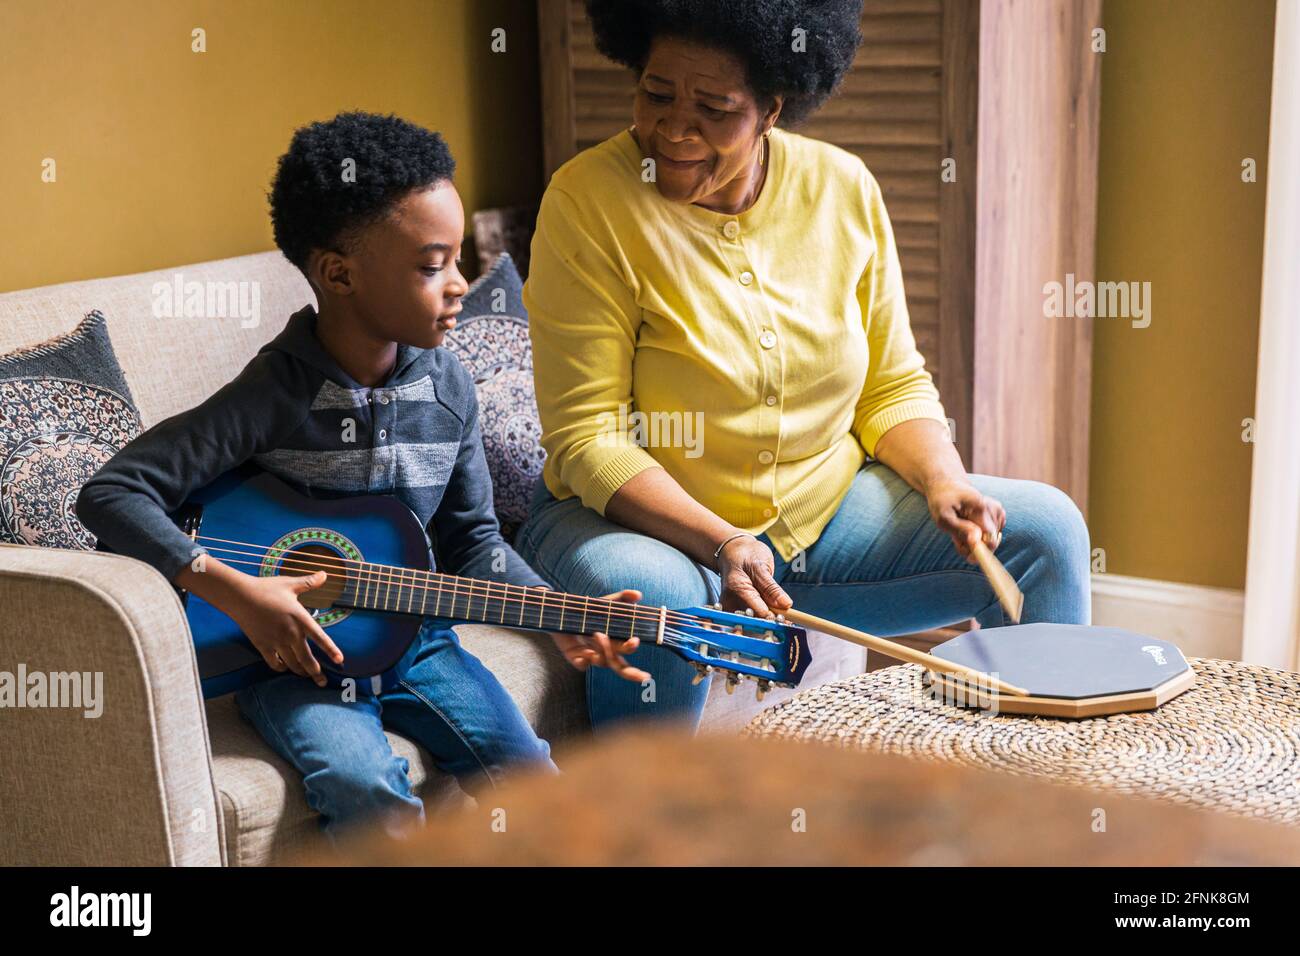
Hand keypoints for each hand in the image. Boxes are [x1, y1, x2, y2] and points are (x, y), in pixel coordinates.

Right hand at [228, 570, 344, 686]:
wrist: (240, 596)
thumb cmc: (266, 588)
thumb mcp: (290, 584)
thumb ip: (309, 582)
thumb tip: (325, 574)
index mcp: (300, 618)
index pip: (320, 637)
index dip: (330, 650)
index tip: (340, 660)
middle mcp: (290, 633)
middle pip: (306, 659)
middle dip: (316, 673)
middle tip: (323, 682)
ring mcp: (276, 641)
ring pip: (291, 663)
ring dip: (300, 671)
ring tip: (307, 676)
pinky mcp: (262, 645)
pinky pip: (274, 662)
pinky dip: (280, 667)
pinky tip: (284, 668)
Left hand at [548, 588, 650, 683]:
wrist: (563, 613)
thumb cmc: (588, 610)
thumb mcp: (606, 603)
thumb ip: (622, 598)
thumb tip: (638, 594)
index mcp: (614, 641)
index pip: (628, 651)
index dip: (633, 655)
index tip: (638, 649)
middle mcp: (604, 652)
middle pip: (620, 668)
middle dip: (632, 673)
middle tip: (641, 672)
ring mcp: (590, 655)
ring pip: (602, 662)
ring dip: (603, 652)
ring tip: (599, 634)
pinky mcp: (575, 657)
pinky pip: (581, 665)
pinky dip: (584, 663)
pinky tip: (586, 656)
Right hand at [716, 533, 791, 616]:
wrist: (731, 553)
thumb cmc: (747, 555)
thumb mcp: (761, 566)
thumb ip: (772, 587)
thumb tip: (786, 604)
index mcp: (737, 589)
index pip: (760, 613)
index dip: (776, 617)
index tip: (789, 619)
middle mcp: (729, 601)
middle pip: (755, 621)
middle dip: (772, 622)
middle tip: (787, 620)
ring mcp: (729, 608)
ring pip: (752, 624)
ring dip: (767, 623)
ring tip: (779, 615)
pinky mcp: (732, 611)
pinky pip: (749, 620)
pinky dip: (761, 620)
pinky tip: (770, 615)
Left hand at [925, 479, 1005, 561]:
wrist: (948, 486)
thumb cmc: (942, 501)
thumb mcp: (943, 516)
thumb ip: (960, 529)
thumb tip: (977, 541)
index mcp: (981, 508)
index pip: (990, 539)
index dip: (981, 552)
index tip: (970, 559)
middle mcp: (994, 509)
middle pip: (991, 542)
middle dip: (973, 546)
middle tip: (956, 539)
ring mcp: (998, 511)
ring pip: (990, 540)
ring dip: (973, 540)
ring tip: (960, 527)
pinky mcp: (999, 515)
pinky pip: (991, 535)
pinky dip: (978, 535)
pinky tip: (968, 524)